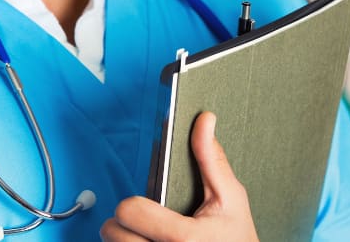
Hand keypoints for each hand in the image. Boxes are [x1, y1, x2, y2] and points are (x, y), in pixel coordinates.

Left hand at [100, 112, 257, 240]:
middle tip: (140, 221)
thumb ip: (212, 159)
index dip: (133, 203)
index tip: (143, 204)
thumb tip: (204, 119)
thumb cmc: (237, 235)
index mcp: (184, 236)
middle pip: (113, 233)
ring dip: (123, 239)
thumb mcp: (231, 197)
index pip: (129, 212)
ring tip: (143, 234)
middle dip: (122, 223)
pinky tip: (146, 241)